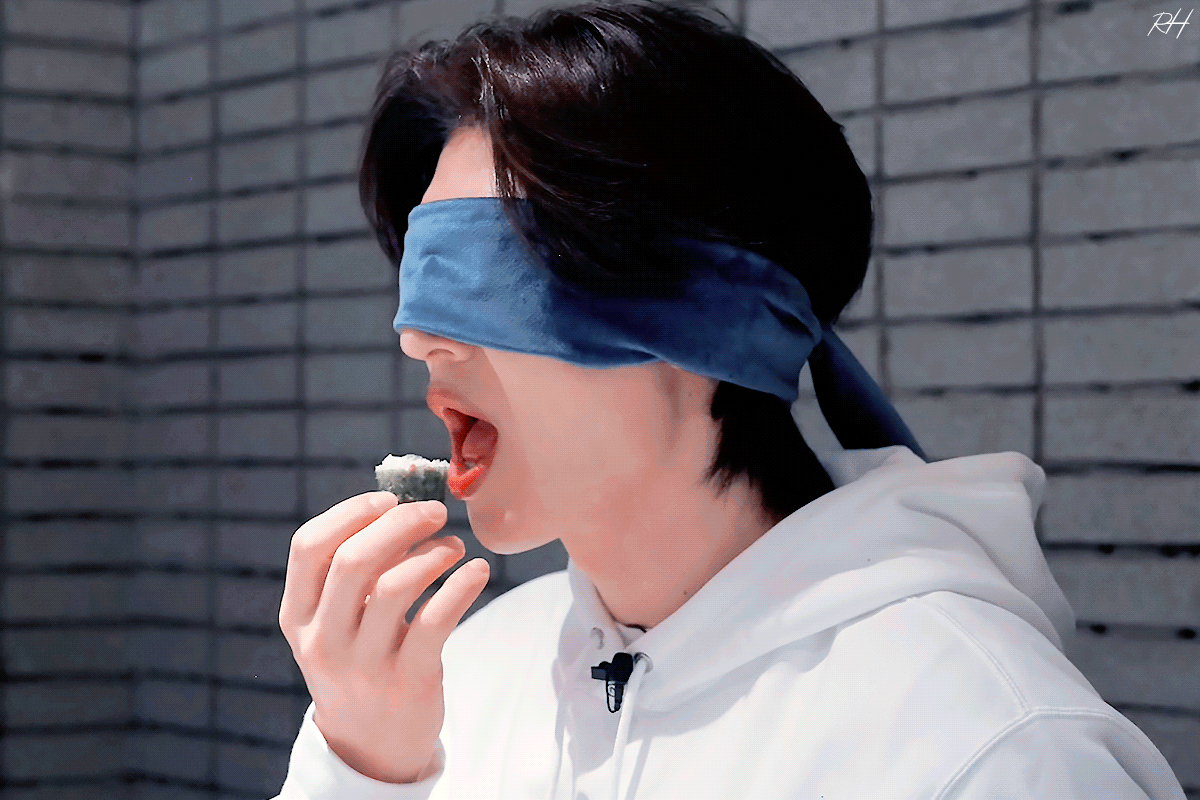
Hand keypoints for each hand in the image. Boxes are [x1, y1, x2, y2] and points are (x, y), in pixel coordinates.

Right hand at [278, 492, 489, 782]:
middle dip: (400, 523)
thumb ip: (357, 571)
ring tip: (454, 548)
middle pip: (354, 560)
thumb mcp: (338, 622)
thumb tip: (404, 506)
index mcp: (299, 616)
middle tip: (436, 513)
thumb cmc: (361, 661)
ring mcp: (363, 664)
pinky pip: (437, 620)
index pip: (308, 546)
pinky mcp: (408, 681)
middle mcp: (323, 640)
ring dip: (433, 554)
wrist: (372, 745)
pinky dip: (462, 586)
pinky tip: (478, 571)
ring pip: (396, 586)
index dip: (350, 512)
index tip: (388, 498)